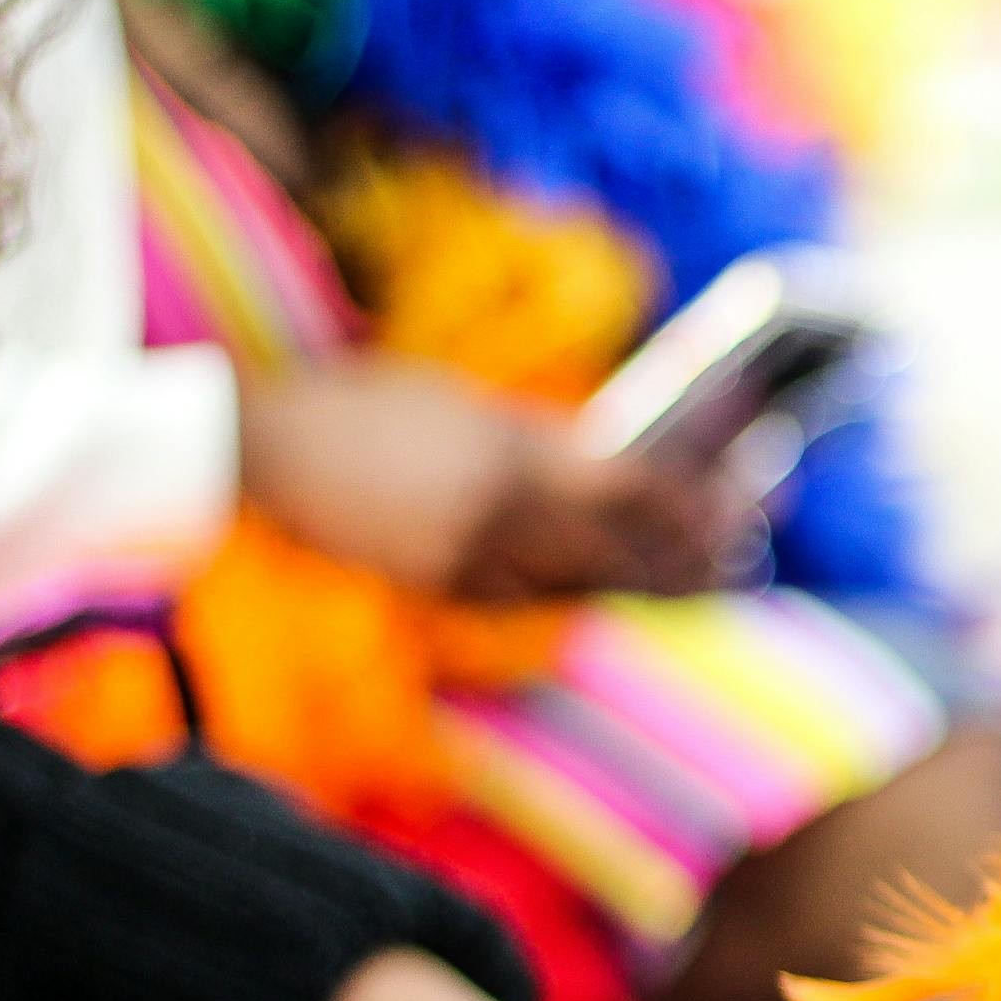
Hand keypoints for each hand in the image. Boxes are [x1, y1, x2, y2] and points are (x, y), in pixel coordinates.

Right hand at [236, 357, 757, 601]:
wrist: (260, 442)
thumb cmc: (363, 403)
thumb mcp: (462, 406)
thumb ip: (535, 441)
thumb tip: (606, 464)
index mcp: (514, 451)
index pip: (635, 487)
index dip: (693, 505)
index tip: (736, 507)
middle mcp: (503, 511)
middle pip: (623, 552)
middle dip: (687, 560)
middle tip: (740, 559)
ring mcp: (471, 557)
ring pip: (582, 583)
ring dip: (641, 582)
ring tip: (695, 578)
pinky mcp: (440, 586)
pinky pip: (527, 597)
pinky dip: (571, 589)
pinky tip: (598, 585)